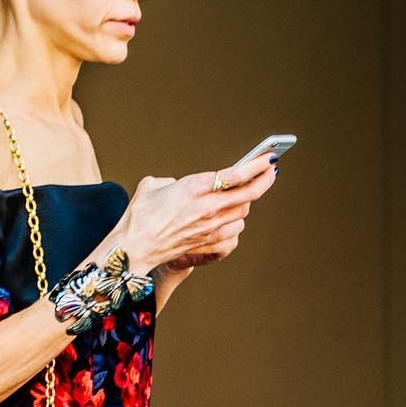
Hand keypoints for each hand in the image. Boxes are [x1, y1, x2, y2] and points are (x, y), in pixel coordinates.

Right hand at [119, 151, 277, 272]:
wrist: (134, 249)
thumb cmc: (139, 217)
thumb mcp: (153, 186)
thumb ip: (172, 181)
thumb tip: (179, 185)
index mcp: (194, 187)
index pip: (236, 174)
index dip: (257, 165)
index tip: (269, 158)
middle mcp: (207, 208)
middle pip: (249, 194)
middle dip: (265, 180)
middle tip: (271, 171)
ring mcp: (210, 228)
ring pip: (243, 212)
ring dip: (246, 202)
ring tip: (245, 193)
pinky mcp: (208, 243)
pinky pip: (235, 231)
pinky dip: (236, 222)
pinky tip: (232, 217)